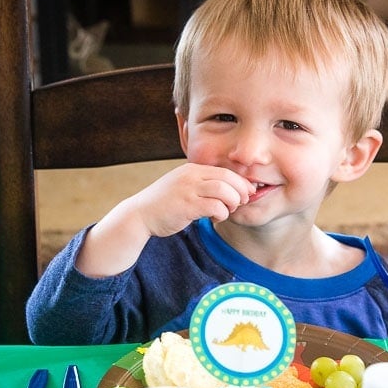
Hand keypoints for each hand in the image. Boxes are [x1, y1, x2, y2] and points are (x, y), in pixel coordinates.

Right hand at [75, 163, 254, 276]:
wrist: (139, 215)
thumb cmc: (164, 204)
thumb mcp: (182, 186)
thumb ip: (201, 184)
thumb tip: (228, 189)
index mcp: (192, 169)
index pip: (225, 171)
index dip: (240, 182)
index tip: (247, 192)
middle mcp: (191, 176)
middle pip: (228, 179)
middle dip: (240, 192)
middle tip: (241, 203)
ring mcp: (188, 190)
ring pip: (224, 191)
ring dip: (232, 203)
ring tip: (227, 211)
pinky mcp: (186, 206)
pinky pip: (215, 207)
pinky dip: (221, 214)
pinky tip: (214, 218)